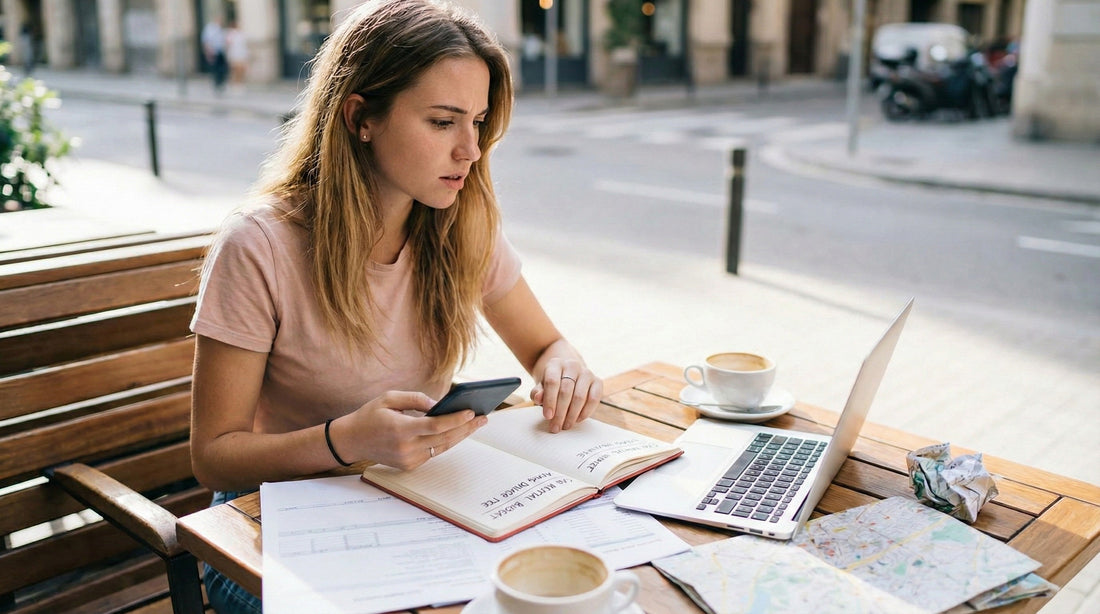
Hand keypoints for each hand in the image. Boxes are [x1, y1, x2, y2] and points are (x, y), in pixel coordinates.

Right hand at [331, 391, 486, 469]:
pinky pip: (433, 452)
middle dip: (466, 428)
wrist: (351, 440)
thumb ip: (416, 399)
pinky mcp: (409, 466)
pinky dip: (445, 441)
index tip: (472, 411)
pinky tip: (458, 431)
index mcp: (401, 429)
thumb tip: (439, 404)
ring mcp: (408, 460)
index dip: (456, 420)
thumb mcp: (389, 398)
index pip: (436, 426)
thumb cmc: (370, 415)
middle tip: (484, 417)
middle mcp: (406, 448)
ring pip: (441, 447)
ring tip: (476, 423)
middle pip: (444, 438)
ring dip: (460, 435)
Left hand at [531, 358, 601, 432]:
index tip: (547, 416)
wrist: (567, 373)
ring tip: (565, 425)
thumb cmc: (553, 382)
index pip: (552, 382)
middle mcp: (572, 365)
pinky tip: (577, 420)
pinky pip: (594, 399)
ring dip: (572, 415)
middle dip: (560, 412)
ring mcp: (586, 372)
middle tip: (556, 427)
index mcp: (555, 364)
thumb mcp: (541, 386)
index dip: (549, 400)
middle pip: (566, 391)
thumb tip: (537, 398)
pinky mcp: (597, 381)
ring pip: (580, 396)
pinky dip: (586, 412)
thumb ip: (537, 392)